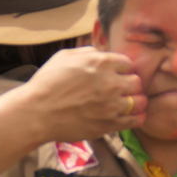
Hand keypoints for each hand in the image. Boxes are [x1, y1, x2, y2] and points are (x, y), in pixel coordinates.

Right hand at [21, 47, 145, 141]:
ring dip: (135, 101)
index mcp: (100, 63)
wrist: (37, 113)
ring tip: (127, 103)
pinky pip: (134, 120)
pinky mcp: (109, 124)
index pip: (128, 63)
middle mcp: (110, 83)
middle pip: (137, 82)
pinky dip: (136, 118)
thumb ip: (86, 52)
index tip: (117, 75)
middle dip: (130, 84)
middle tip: (122, 89)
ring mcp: (111, 105)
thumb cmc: (46, 83)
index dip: (123, 69)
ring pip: (140, 101)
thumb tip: (99, 53)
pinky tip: (130, 116)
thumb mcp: (63, 57)